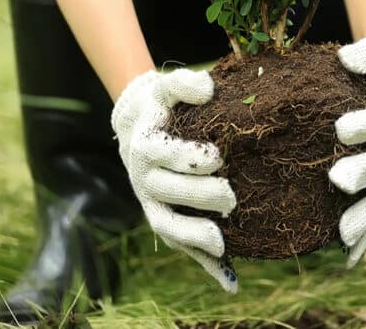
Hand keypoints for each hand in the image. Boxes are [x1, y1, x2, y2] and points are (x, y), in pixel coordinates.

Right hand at [111, 69, 238, 291]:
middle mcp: (144, 178)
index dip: (188, 157)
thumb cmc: (161, 103)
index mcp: (147, 145)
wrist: (134, 123)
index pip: (163, 154)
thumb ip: (183, 83)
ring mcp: (152, 202)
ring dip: (195, 236)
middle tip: (231, 196)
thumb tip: (208, 88)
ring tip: (223, 242)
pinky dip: (204, 265)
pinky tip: (231, 283)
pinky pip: (182, 245)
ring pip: (168, 226)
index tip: (217, 156)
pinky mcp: (164, 218)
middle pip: (168, 192)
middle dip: (200, 195)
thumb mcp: (165, 85)